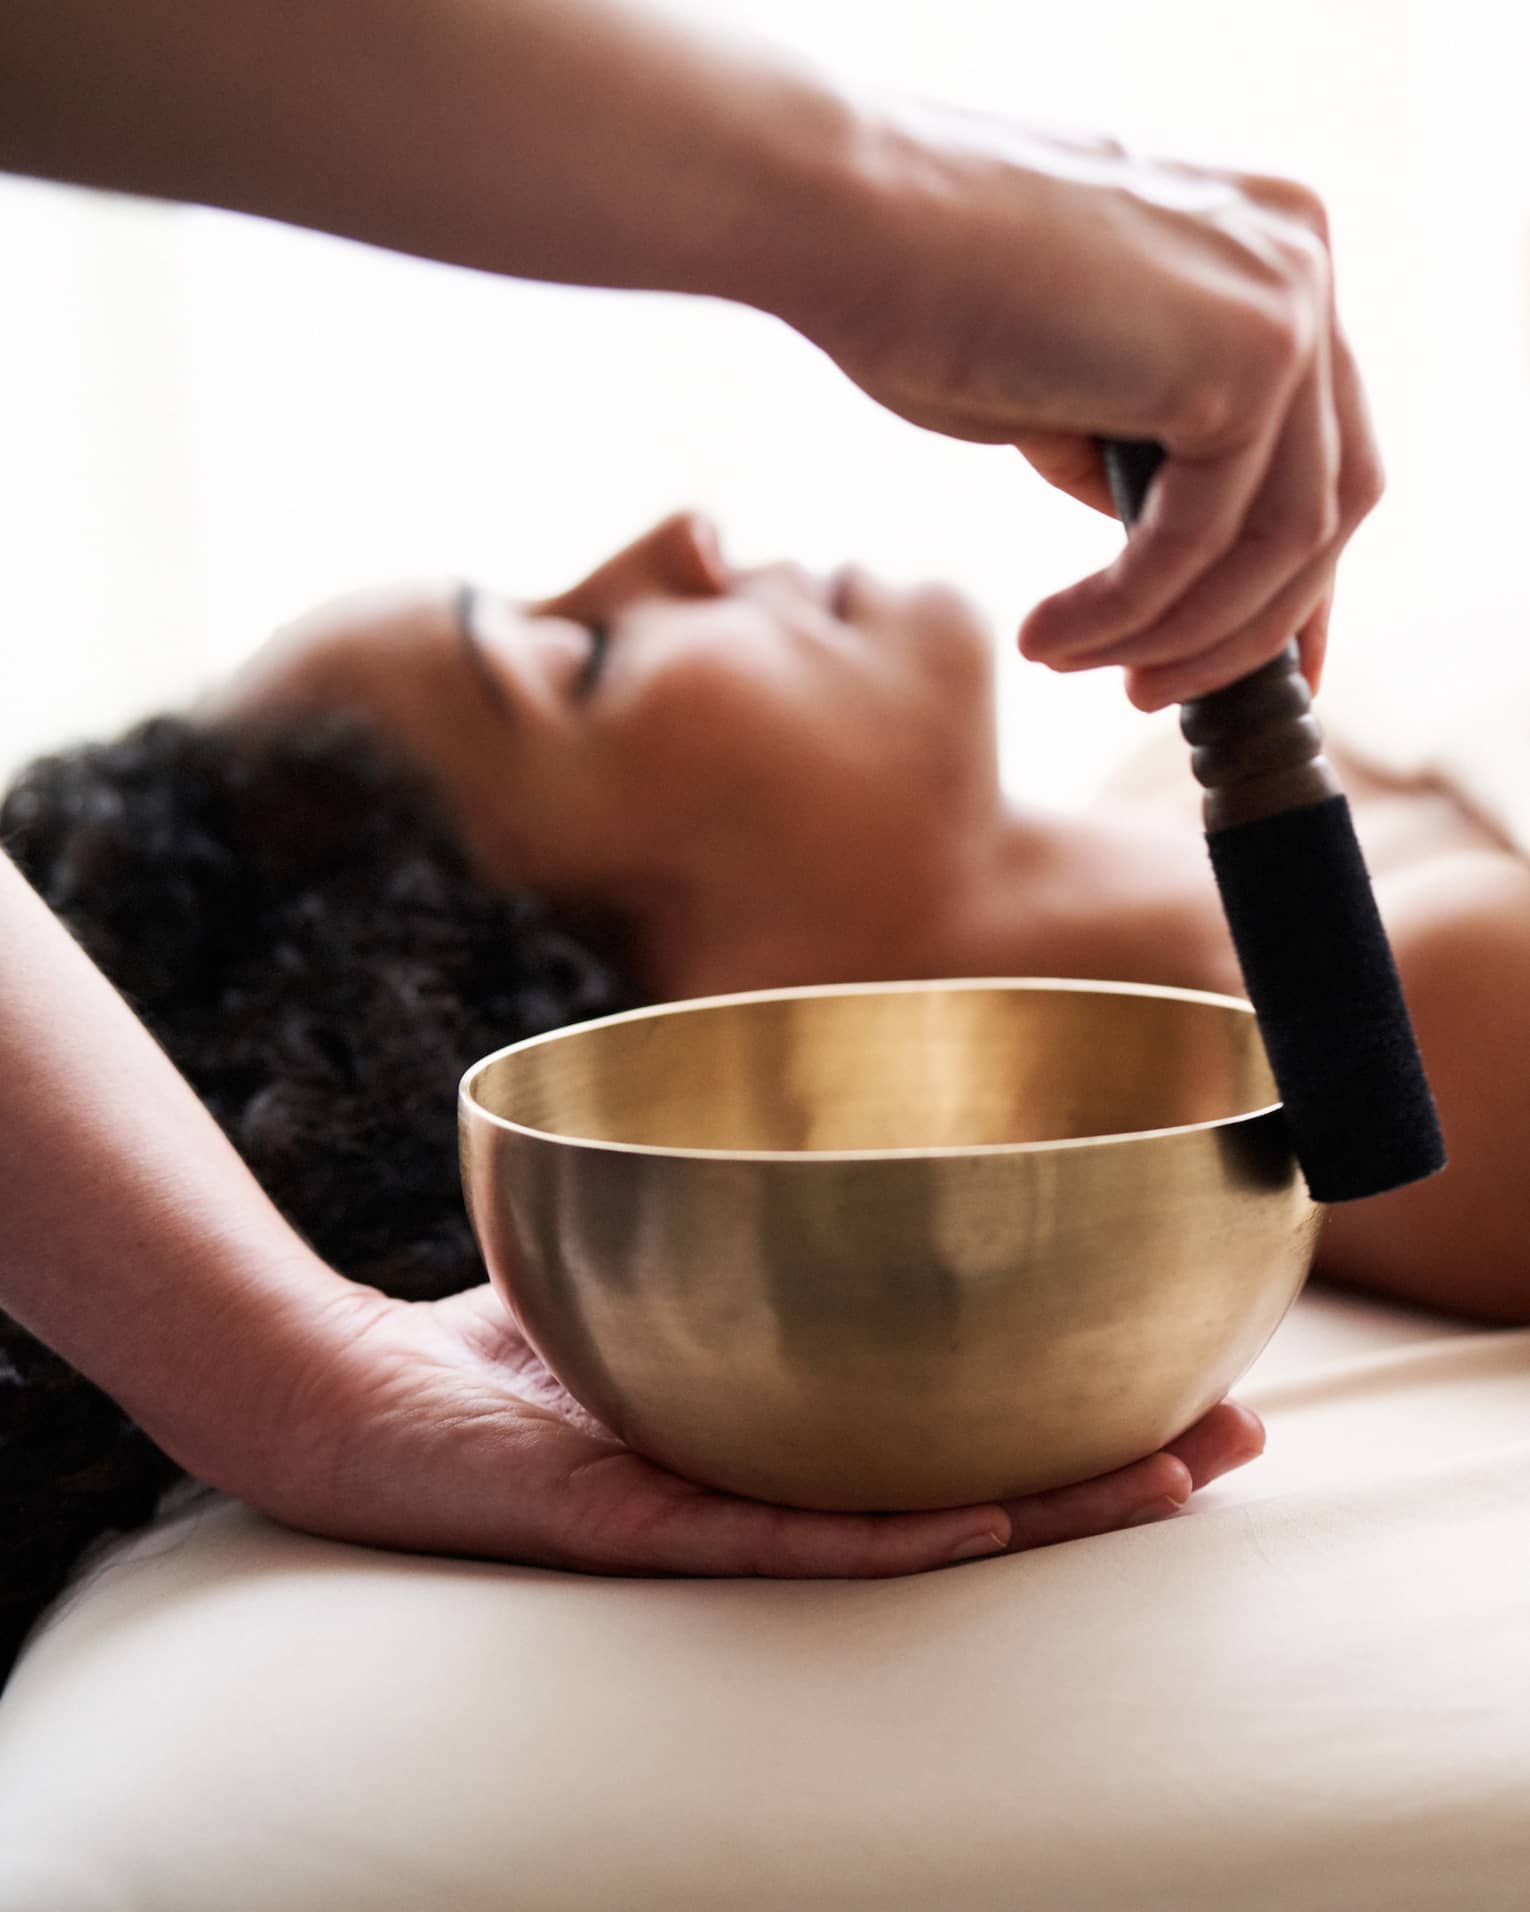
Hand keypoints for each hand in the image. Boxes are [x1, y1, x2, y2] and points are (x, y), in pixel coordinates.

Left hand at [244, 1281, 1264, 1577]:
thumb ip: (734, 1194)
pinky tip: (991, 1519)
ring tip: (1166, 1477)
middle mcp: (778, 1481)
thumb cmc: (502, 1329)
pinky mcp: (647, 1528)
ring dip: (1046, 1509)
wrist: (346, 1391)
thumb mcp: (644, 1240)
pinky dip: (892, 1536)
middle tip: (1232, 1433)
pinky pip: (784, 1542)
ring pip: (913, 1530)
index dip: (1080, 1403)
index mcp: (794, 1420)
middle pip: (974, 1484)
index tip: (1189, 1369)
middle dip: (1108, 1461)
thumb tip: (829, 1089)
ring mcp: (722, 1515)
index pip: (961, 1419)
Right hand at [792, 110, 1382, 709]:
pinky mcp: (1247, 355)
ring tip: (1082, 669)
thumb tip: (1164, 541)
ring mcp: (1287, 300)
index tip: (1253, 667)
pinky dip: (1126, 612)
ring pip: (1282, 538)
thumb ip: (1137, 446)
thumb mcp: (1062, 381)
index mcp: (1265, 250)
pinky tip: (1050, 637)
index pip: (1319, 448)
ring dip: (1181, 633)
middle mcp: (1299, 258)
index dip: (1293, 578)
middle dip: (1246, 624)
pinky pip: (1202, 540)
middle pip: (1329, 501)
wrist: (844, 219)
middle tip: (1152, 693)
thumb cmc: (917, 290)